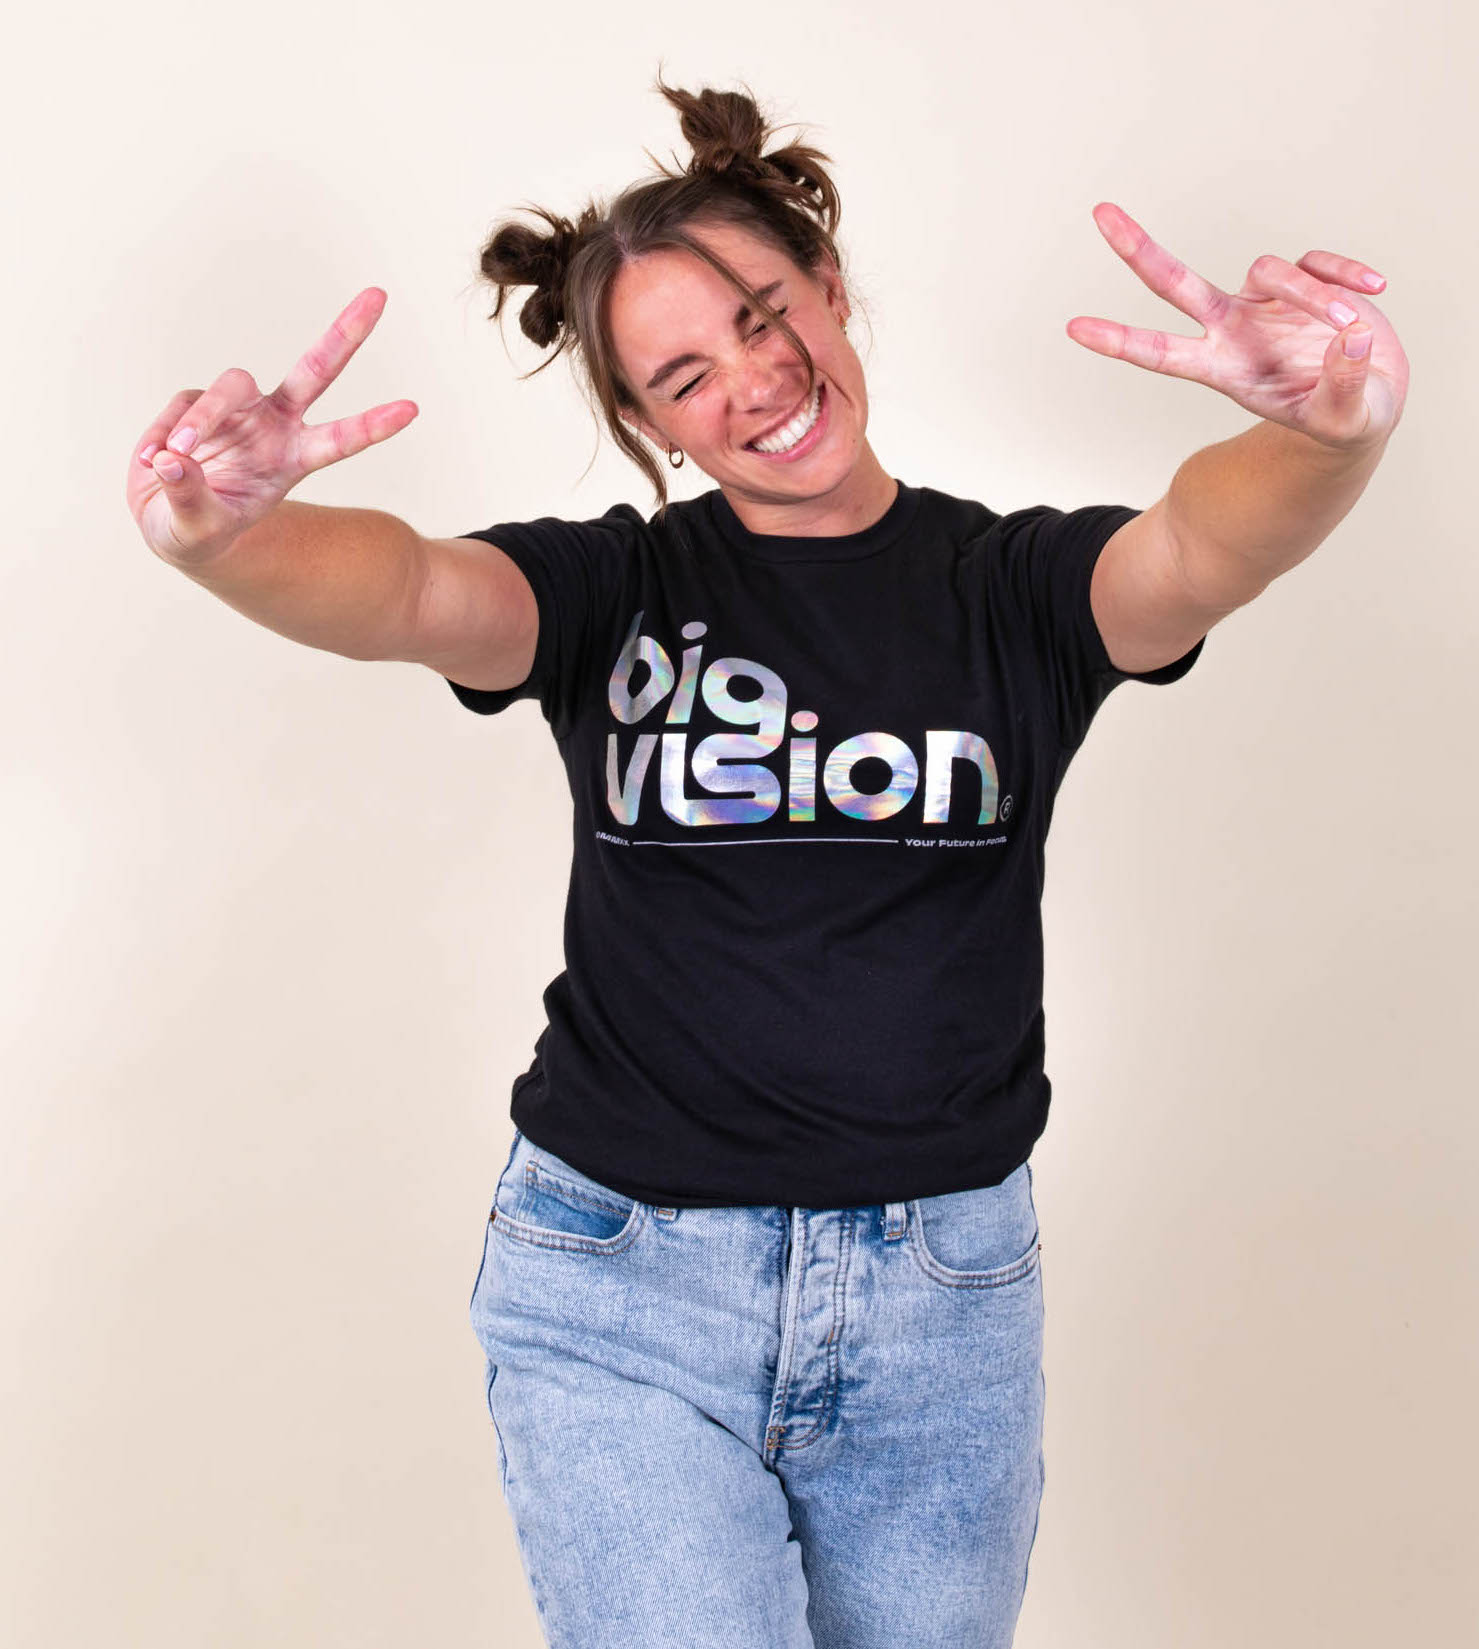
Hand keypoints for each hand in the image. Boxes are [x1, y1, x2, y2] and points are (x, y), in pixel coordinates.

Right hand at [125, 288, 417, 566]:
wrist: (167, 523)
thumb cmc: (197, 533)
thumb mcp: (196, 533)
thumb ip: (191, 499)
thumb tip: (174, 459)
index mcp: (292, 461)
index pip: (340, 441)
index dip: (373, 426)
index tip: (412, 409)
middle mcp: (274, 426)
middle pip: (315, 371)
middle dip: (346, 334)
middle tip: (379, 296)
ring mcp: (238, 410)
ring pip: (226, 388)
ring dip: (199, 420)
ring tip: (173, 457)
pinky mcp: (197, 401)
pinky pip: (179, 408)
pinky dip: (161, 436)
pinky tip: (153, 463)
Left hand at [1065, 202, 1408, 453]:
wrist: (1370, 401)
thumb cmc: (1344, 421)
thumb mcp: (1345, 421)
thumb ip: (1342, 388)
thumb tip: (1349, 335)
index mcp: (1226, 370)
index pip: (1161, 354)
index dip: (1119, 341)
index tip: (1074, 329)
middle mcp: (1234, 330)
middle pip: (1175, 283)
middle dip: (1138, 249)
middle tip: (1099, 212)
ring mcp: (1266, 302)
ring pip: (1273, 270)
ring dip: (1316, 296)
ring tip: (1352, 328)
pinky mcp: (1305, 281)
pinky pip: (1320, 263)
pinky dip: (1348, 276)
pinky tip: (1373, 292)